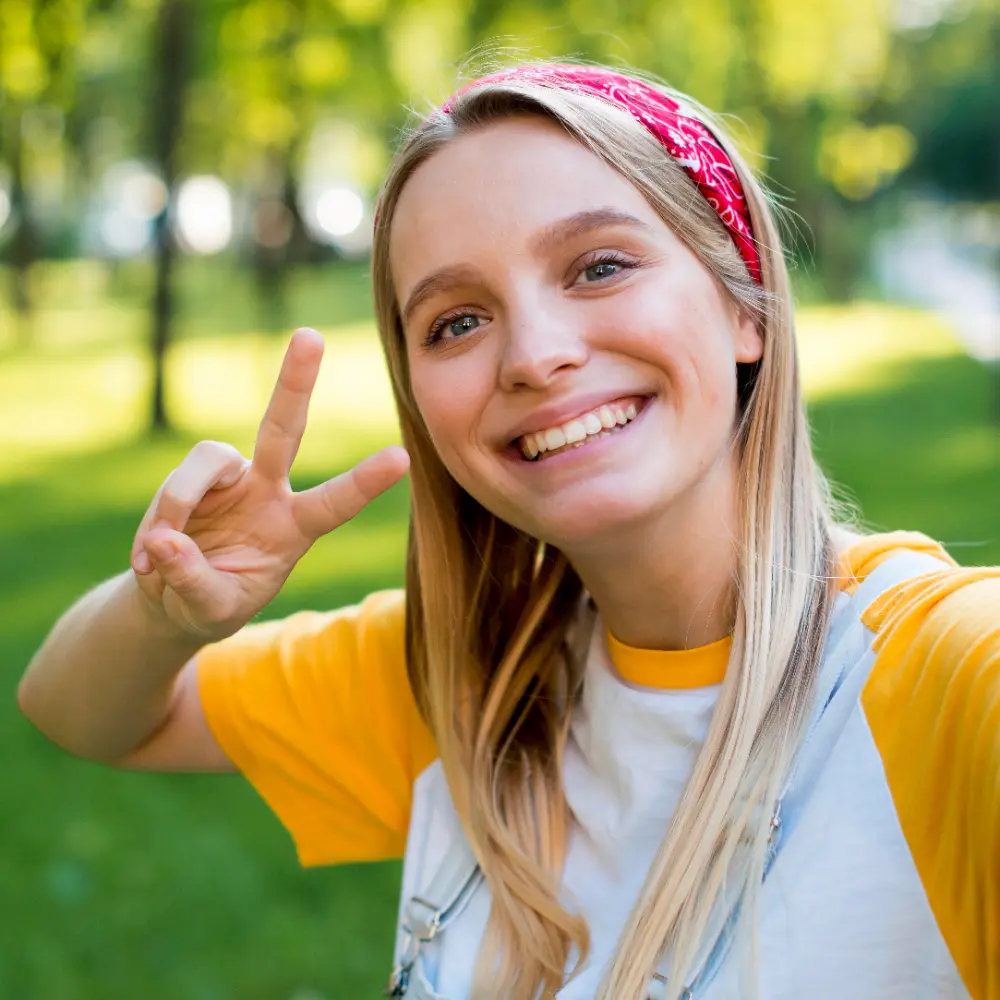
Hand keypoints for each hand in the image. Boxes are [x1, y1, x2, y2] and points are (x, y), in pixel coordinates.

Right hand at [130, 328, 408, 639]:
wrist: (175, 598)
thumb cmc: (212, 603)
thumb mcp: (210, 609)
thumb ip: (193, 580)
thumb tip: (165, 540)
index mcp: (296, 528)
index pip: (335, 502)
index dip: (365, 482)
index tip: (402, 458)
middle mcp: (269, 491)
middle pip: (282, 428)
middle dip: (295, 383)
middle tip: (310, 337)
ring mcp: (230, 478)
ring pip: (208, 459)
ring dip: (179, 502)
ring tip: (158, 554)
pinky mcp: (195, 476)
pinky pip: (173, 483)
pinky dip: (157, 520)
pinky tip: (148, 557)